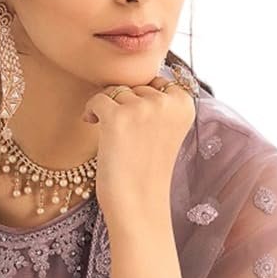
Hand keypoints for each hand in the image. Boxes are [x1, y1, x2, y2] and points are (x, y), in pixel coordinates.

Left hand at [81, 72, 196, 228]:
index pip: (157, 80)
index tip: (140, 123)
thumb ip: (159, 101)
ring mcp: (143, 107)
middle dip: (125, 105)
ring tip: (113, 136)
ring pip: (115, 91)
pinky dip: (91, 112)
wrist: (139, 204)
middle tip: (126, 136)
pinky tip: (94, 127)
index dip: (143, 99)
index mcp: (185, 103)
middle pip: (135, 85)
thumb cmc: (148, 169)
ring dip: (108, 108)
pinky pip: (97, 99)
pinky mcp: (118, 117)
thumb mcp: (165, 129)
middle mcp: (167, 101)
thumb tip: (138, 73)